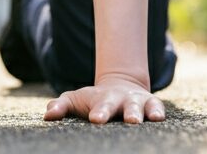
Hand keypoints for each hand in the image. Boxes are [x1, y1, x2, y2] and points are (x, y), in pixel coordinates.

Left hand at [43, 73, 164, 125]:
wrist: (119, 86)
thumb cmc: (93, 101)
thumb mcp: (76, 100)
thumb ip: (61, 106)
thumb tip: (47, 115)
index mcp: (102, 101)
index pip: (100, 107)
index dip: (100, 113)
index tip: (96, 119)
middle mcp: (121, 100)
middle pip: (124, 105)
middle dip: (126, 112)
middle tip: (129, 120)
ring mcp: (137, 102)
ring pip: (141, 106)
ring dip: (142, 112)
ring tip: (140, 120)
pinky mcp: (152, 104)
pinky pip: (157, 107)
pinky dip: (158, 111)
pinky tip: (159, 118)